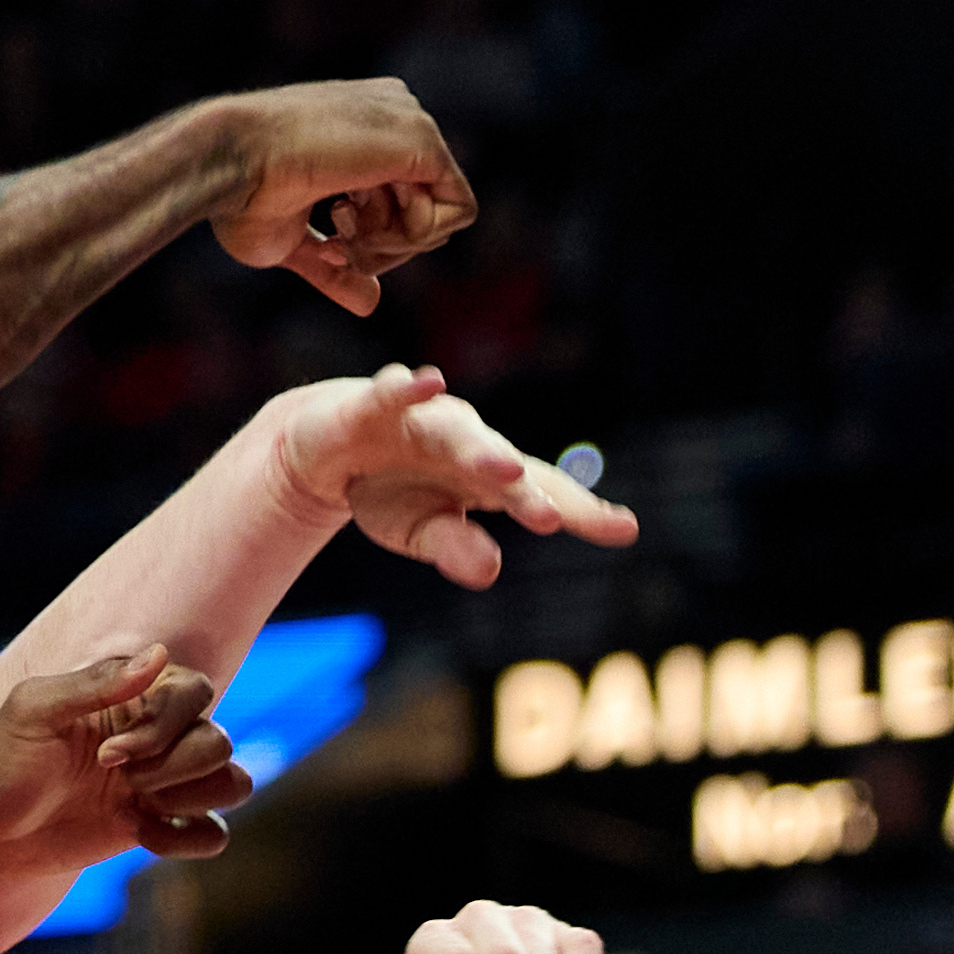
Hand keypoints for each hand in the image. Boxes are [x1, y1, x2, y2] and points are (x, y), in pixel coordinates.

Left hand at [0, 645, 252, 874]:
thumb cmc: (0, 756)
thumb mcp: (36, 709)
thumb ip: (97, 684)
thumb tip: (160, 655)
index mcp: (135, 696)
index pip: (196, 694)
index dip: (164, 728)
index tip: (106, 754)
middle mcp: (158, 735)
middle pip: (219, 742)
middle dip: (173, 767)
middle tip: (113, 776)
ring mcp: (161, 783)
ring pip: (232, 784)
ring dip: (190, 800)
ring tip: (136, 807)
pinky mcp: (157, 826)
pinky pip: (212, 834)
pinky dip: (187, 839)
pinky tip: (138, 834)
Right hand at [207, 82, 476, 317]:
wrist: (227, 159)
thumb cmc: (239, 195)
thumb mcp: (291, 241)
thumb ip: (335, 266)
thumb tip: (371, 304)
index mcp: (363, 127)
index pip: (403, 200)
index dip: (370, 239)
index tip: (327, 241)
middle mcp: (392, 115)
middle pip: (425, 208)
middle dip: (382, 244)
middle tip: (335, 241)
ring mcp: (409, 122)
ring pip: (442, 212)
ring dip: (390, 242)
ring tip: (339, 225)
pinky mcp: (423, 141)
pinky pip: (458, 210)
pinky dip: (413, 238)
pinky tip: (365, 227)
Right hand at [272, 365, 637, 588]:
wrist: (328, 447)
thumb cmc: (392, 490)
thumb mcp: (420, 531)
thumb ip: (457, 548)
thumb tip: (491, 571)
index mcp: (486, 477)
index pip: (542, 494)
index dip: (581, 512)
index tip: (625, 529)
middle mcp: (466, 442)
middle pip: (503, 464)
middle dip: (527, 491)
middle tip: (550, 519)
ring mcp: (424, 419)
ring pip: (458, 432)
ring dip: (481, 449)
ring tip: (504, 469)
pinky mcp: (376, 405)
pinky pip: (395, 393)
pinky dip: (410, 387)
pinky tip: (430, 382)